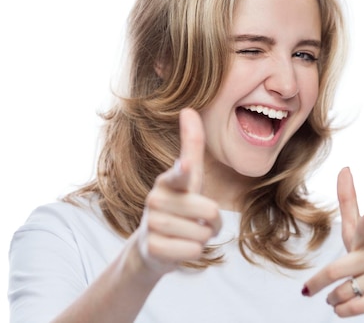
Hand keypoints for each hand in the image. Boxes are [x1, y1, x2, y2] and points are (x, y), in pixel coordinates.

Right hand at [131, 108, 221, 274]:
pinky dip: (193, 253)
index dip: (184, 170)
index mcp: (168, 180)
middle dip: (212, 222)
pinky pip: (194, 252)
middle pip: (210, 211)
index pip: (180, 173)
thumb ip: (191, 146)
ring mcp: (151, 224)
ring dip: (202, 238)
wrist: (151, 246)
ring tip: (186, 234)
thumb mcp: (188, 178)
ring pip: (203, 234)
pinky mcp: (152, 248)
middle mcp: (156, 199)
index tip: (187, 165)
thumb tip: (188, 109)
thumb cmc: (178, 206)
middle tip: (196, 221)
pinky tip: (178, 248)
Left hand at [303, 167, 363, 319]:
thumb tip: (344, 167)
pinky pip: (353, 307)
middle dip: (319, 283)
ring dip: (333, 299)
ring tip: (337, 298)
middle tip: (310, 290)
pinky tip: (343, 308)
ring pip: (343, 291)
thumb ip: (349, 202)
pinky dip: (342, 310)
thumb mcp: (357, 233)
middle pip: (337, 270)